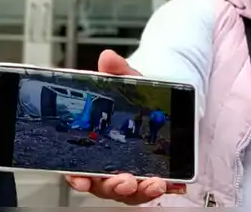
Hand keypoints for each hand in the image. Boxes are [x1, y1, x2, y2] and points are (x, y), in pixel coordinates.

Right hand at [63, 51, 186, 203]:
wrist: (152, 105)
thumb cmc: (129, 101)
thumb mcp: (124, 84)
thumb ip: (116, 72)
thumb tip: (108, 58)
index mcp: (92, 149)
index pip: (77, 170)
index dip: (76, 178)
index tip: (80, 179)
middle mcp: (106, 168)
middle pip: (104, 186)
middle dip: (115, 186)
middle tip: (126, 180)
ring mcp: (128, 175)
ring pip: (129, 192)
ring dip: (141, 191)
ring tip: (154, 182)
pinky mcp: (149, 177)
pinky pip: (153, 188)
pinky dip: (163, 187)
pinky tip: (173, 183)